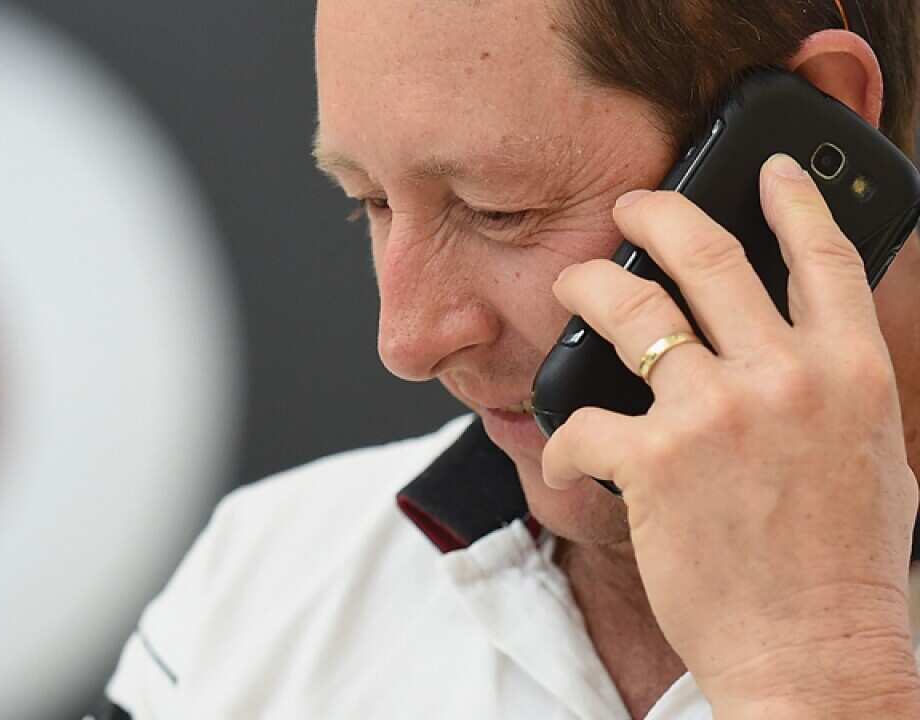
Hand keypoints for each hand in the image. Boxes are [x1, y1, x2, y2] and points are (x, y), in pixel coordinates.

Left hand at [542, 154, 919, 716]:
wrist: (814, 651)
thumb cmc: (840, 565)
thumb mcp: (868, 455)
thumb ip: (829, 388)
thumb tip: (790, 348)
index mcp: (851, 371)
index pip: (824, 257)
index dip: (791, 200)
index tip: (763, 167)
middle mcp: (786, 376)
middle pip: (708, 254)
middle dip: (657, 212)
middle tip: (628, 205)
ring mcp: (717, 412)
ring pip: (629, 309)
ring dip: (587, 288)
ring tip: (570, 288)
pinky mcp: (655, 459)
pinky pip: (582, 420)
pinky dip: (563, 440)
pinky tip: (564, 463)